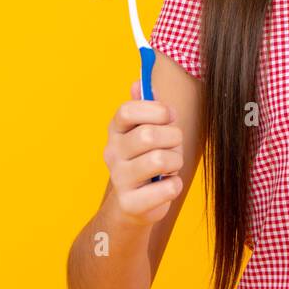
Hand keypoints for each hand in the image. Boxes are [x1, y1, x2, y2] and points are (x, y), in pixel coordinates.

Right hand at [101, 80, 184, 227]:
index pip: (128, 110)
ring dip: (175, 161)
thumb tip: (139, 81)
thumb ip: (147, 107)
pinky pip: (167, 188)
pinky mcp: (131, 203)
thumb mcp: (146, 131)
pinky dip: (175, 185)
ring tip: (170, 167)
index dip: (156, 110)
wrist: (132, 206)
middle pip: (148, 134)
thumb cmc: (145, 161)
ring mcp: (119, 179)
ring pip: (159, 160)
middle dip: (173, 138)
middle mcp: (113, 153)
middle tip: (174, 146)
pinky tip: (167, 186)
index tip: (170, 116)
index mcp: (116, 131)